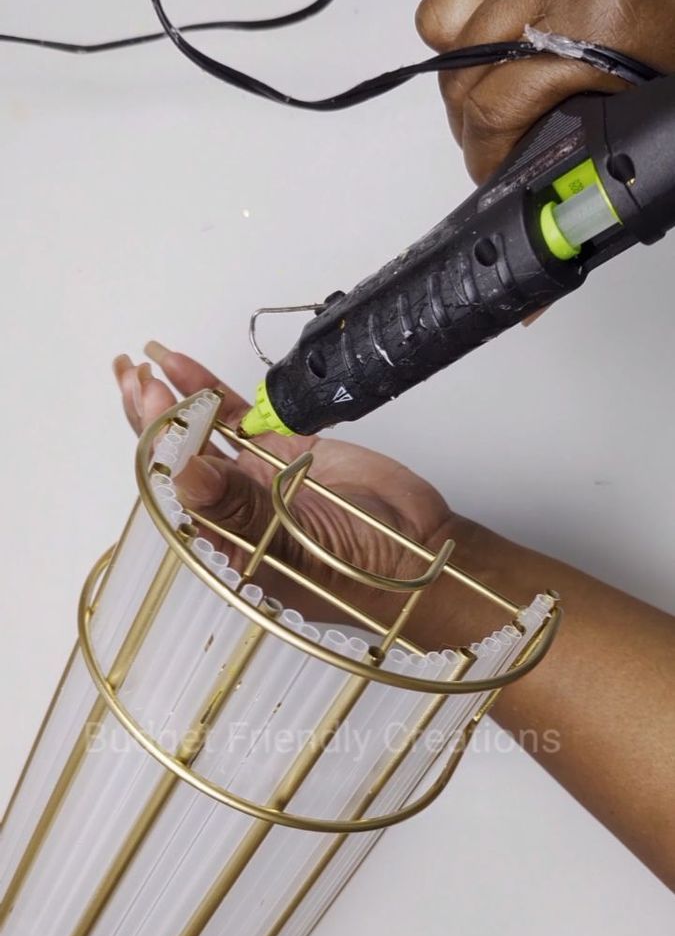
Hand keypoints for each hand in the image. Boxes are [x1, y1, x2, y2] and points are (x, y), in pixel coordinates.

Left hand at [113, 344, 475, 647]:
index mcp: (223, 543)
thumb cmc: (362, 570)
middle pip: (176, 457)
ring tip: (142, 365)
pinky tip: (184, 366)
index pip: (172, 489)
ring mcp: (258, 476)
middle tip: (131, 375)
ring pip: (202, 432)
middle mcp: (232, 509)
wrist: (421, 550)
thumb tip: (182, 475)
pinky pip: (240, 418)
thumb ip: (239, 509)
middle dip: (149, 417)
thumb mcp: (296, 544)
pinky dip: (212, 392)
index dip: (155, 444)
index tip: (149, 401)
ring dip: (172, 400)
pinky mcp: (287, 450)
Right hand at [416, 0, 674, 181]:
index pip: (496, 109)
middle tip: (493, 146)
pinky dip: (461, 24)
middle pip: (463, 77)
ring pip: (446, 33)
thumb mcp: (650, 74)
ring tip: (490, 96)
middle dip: (471, 127)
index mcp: (602, 19)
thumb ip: (593, 114)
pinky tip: (493, 46)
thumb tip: (544, 164)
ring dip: (462, 77)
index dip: (487, 157)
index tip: (492, 172)